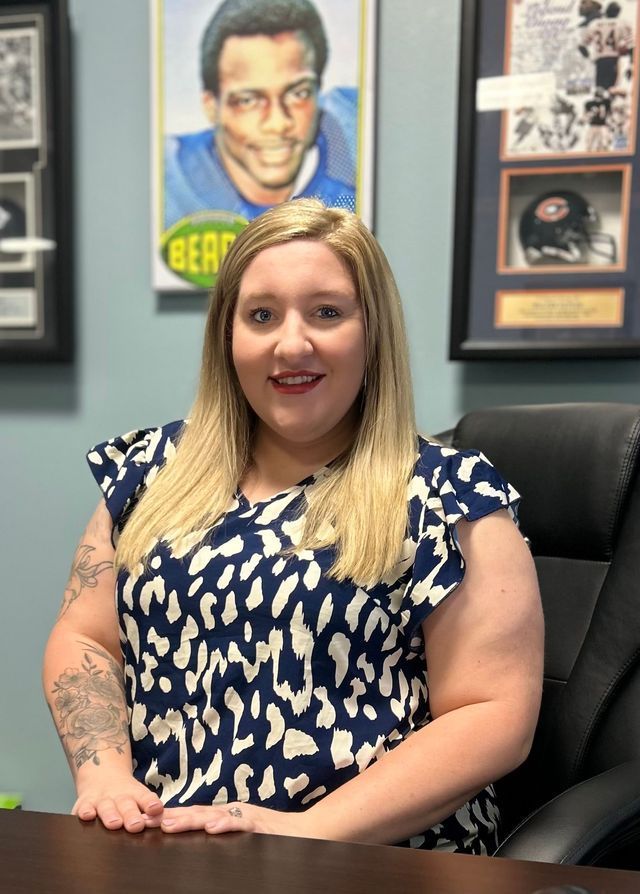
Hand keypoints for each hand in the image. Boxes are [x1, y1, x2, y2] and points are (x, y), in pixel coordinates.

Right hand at [73, 769, 163, 832]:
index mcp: (136, 796)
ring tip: (115, 823)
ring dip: (110, 815)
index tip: (157, 810)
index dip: (151, 804)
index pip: (146, 799)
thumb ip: (150, 809)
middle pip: (126, 805)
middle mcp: (119, 797)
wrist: (102, 773)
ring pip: (106, 808)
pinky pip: (82, 808)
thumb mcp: (139, 797)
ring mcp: (101, 800)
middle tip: (136, 825)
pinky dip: (84, 812)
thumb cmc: (125, 794)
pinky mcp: (84, 803)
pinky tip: (86, 816)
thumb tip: (165, 822)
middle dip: (131, 816)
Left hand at [150, 802, 309, 837]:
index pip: (196, 815)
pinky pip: (241, 824)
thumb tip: (203, 834)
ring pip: (215, 816)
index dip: (174, 817)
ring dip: (192, 819)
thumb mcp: (245, 835)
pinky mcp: (261, 825)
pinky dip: (226, 823)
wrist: (309, 832)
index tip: (150, 821)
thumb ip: (226, 832)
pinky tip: (212, 826)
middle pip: (199, 813)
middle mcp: (235, 813)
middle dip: (173, 817)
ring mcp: (248, 817)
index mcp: (229, 816)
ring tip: (170, 822)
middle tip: (148, 821)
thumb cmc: (276, 838)